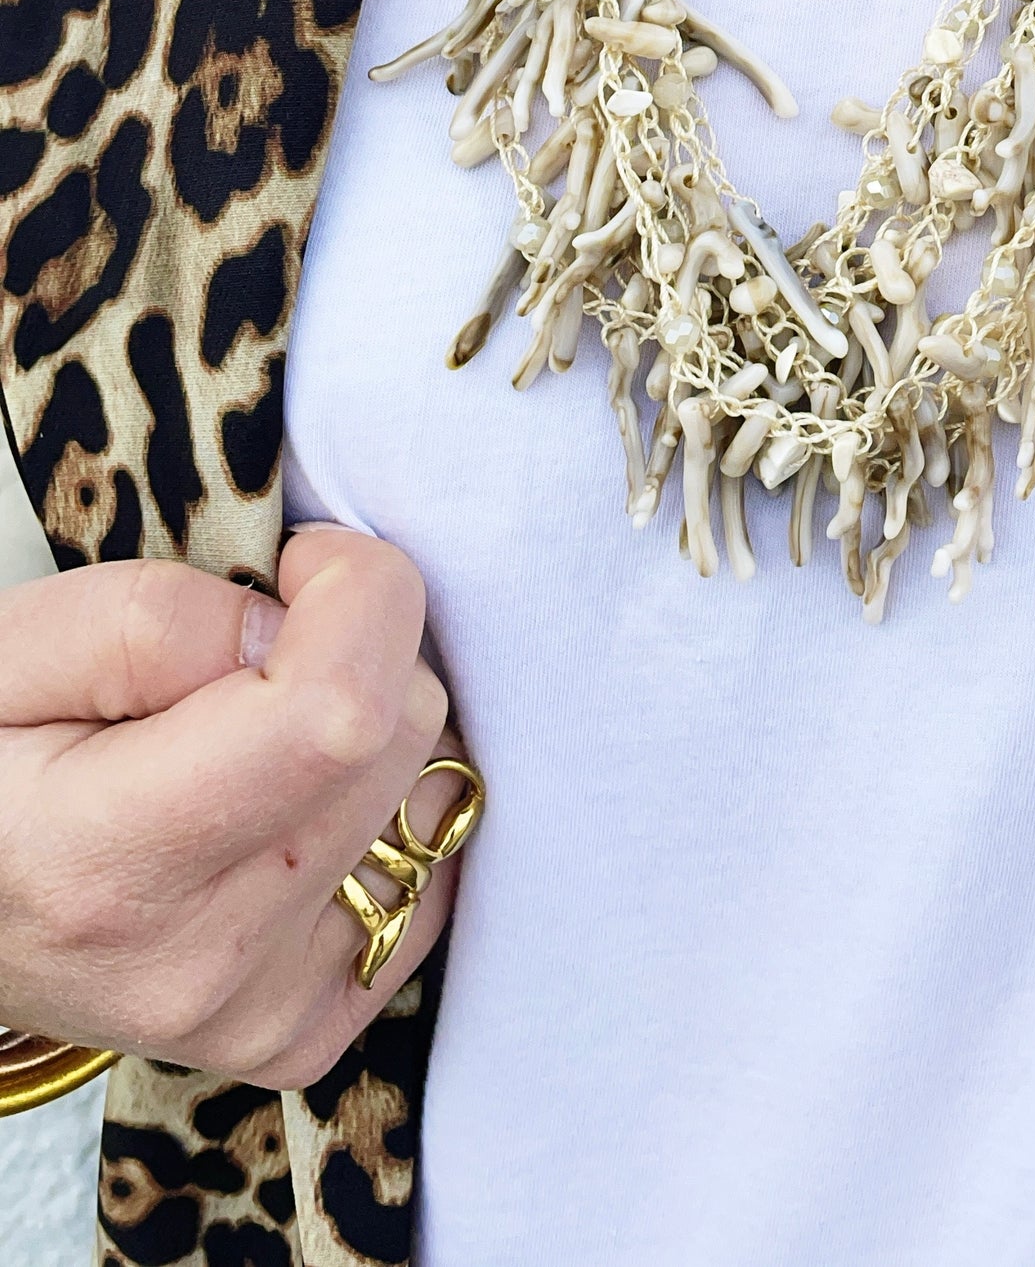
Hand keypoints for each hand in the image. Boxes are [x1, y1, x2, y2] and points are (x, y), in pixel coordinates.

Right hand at [0, 525, 462, 1088]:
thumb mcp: (15, 648)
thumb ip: (160, 620)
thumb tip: (292, 629)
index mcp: (113, 864)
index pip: (342, 717)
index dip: (360, 599)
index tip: (304, 562)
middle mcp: (202, 962)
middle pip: (402, 738)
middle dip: (357, 649)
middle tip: (250, 656)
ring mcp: (260, 1013)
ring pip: (433, 799)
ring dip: (374, 730)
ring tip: (259, 735)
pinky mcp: (300, 1032)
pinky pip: (428, 877)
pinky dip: (385, 813)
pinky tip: (288, 804)